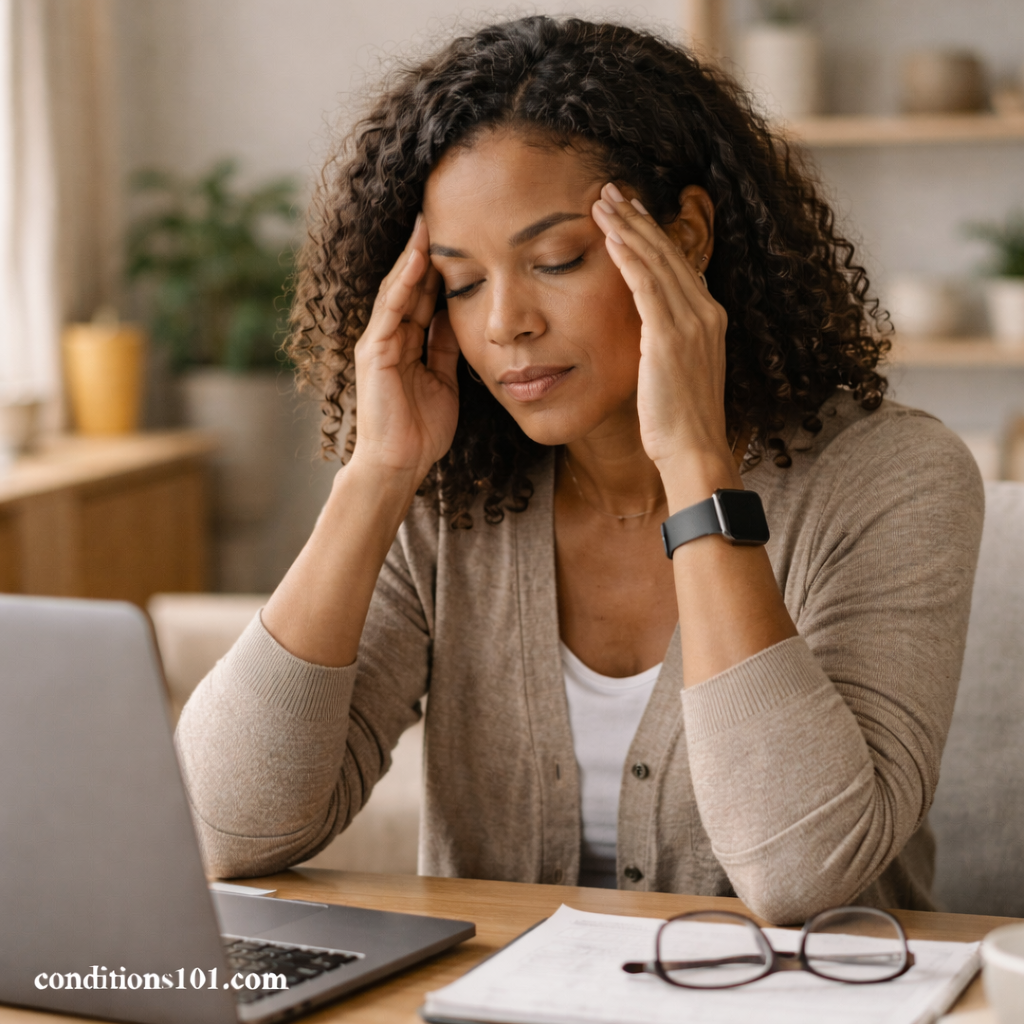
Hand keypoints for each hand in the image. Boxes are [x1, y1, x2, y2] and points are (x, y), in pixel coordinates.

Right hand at [350, 215, 459, 484]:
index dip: (440, 269)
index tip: (461, 239)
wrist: (399, 464)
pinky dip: (404, 283)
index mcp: (406, 345)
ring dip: (412, 257)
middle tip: (442, 215)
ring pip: (398, 290)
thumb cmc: (421, 431)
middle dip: (425, 253)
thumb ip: (446, 348)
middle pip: (410, 286)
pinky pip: (391, 310)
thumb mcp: (444, 380)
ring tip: (427, 223)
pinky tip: (417, 259)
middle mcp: (389, 338)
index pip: (424, 297)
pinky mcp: (374, 351)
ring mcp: (378, 342)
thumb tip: (460, 317)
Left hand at [591, 183, 732, 479]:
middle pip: (668, 252)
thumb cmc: (680, 423)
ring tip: (602, 201)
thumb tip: (649, 331)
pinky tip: (609, 236)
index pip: (678, 264)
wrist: (694, 451)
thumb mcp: (678, 373)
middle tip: (610, 191)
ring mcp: (691, 323)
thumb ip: (668, 344)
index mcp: (709, 320)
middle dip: (638, 218)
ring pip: (657, 260)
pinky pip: (646, 285)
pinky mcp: (669, 337)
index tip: (629, 213)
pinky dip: (628, 257)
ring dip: (628, 227)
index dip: (652, 235)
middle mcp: (706, 313)